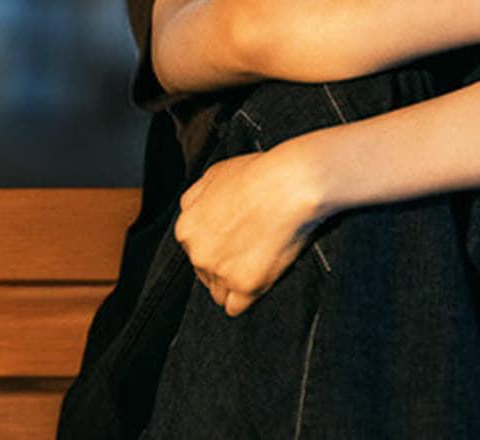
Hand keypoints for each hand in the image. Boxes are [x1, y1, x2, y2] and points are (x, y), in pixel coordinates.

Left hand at [175, 146, 327, 315]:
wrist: (292, 183)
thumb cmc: (262, 173)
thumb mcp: (216, 173)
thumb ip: (198, 196)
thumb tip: (196, 207)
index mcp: (186, 227)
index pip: (193, 249)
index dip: (217, 245)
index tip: (234, 241)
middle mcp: (197, 253)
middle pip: (204, 273)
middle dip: (224, 266)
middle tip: (251, 251)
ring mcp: (220, 271)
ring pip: (219, 293)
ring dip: (234, 284)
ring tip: (258, 267)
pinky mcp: (246, 285)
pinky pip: (237, 307)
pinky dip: (247, 299)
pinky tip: (260, 283)